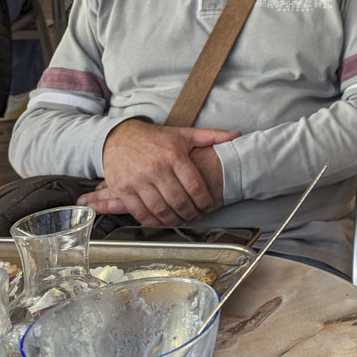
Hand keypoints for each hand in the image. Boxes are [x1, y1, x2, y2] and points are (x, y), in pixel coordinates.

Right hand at [83, 120, 239, 225]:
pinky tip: (162, 221)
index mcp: (174, 155)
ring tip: (182, 220)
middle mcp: (156, 168)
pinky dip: (153, 222)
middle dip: (191, 213)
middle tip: (197, 216)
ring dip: (174, 220)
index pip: (194, 185)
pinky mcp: (123, 189)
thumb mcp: (184, 134)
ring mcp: (138, 180)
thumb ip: (212, 136)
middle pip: (179, 201)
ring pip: (161, 210)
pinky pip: (140, 213)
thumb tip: (237, 135)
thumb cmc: (155, 138)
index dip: (204, 200)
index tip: (209, 206)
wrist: (119, 136)